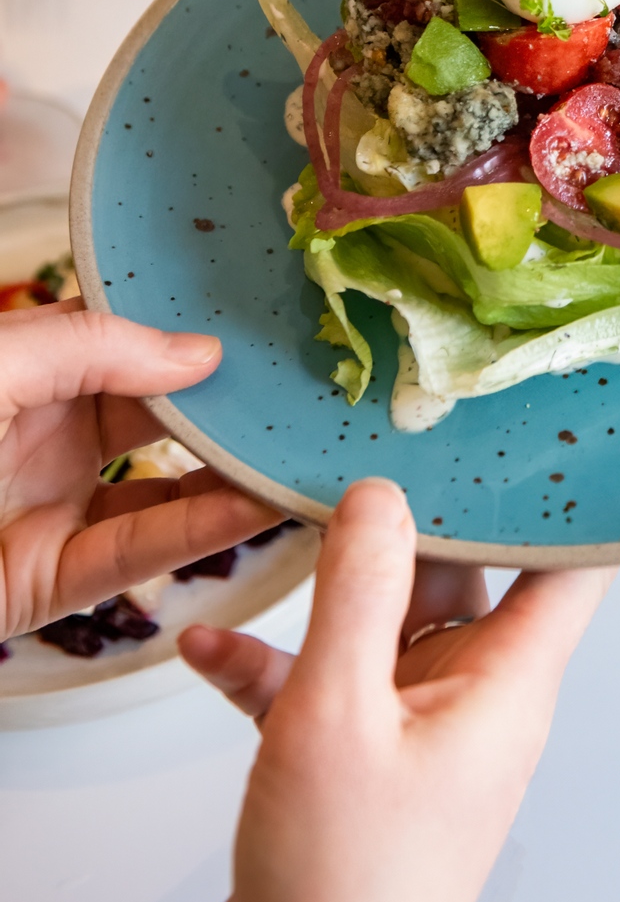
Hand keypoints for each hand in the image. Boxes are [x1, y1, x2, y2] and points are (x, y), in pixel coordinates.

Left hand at [0, 299, 279, 638]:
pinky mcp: (45, 582)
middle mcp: (43, 433)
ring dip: (234, 470)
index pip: (129, 338)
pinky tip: (254, 505)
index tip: (267, 319)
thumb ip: (89, 346)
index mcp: (24, 369)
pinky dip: (200, 531)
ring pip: (164, 487)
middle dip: (232, 401)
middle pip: (160, 413)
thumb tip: (197, 352)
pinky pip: (136, 553)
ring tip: (305, 447)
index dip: (195, 328)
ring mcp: (47, 507)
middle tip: (310, 386)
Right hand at [182, 476, 611, 901]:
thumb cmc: (343, 895)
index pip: (572, 566)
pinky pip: (327, 689)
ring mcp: (418, 739)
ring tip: (283, 525)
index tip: (538, 421)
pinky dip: (276, 663)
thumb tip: (382, 494)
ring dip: (334, 590)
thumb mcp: (338, 714)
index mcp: (508, 687)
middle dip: (418, 520)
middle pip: (468, 579)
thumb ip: (359, 593)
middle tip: (378, 447)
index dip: (566, 493)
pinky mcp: (359, 772)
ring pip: (387, 628)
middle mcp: (475, 705)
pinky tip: (213, 646)